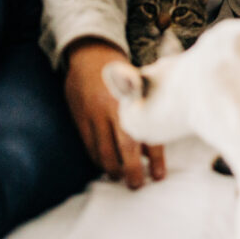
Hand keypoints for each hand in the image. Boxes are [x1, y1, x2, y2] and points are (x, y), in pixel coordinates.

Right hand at [63, 38, 165, 188]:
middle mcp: (114, 108)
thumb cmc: (122, 72)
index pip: (147, 133)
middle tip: (137, 184)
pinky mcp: (80, 118)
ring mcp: (95, 114)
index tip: (158, 175)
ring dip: (112, 168)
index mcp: (134, 100)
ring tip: (119, 177)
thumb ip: (147, 109)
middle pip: (125, 146)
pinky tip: (105, 165)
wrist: (89, 54)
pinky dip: (97, 158)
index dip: (154, 157)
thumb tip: (159, 139)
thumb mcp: (138, 84)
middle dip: (132, 169)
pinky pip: (89, 145)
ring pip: (104, 150)